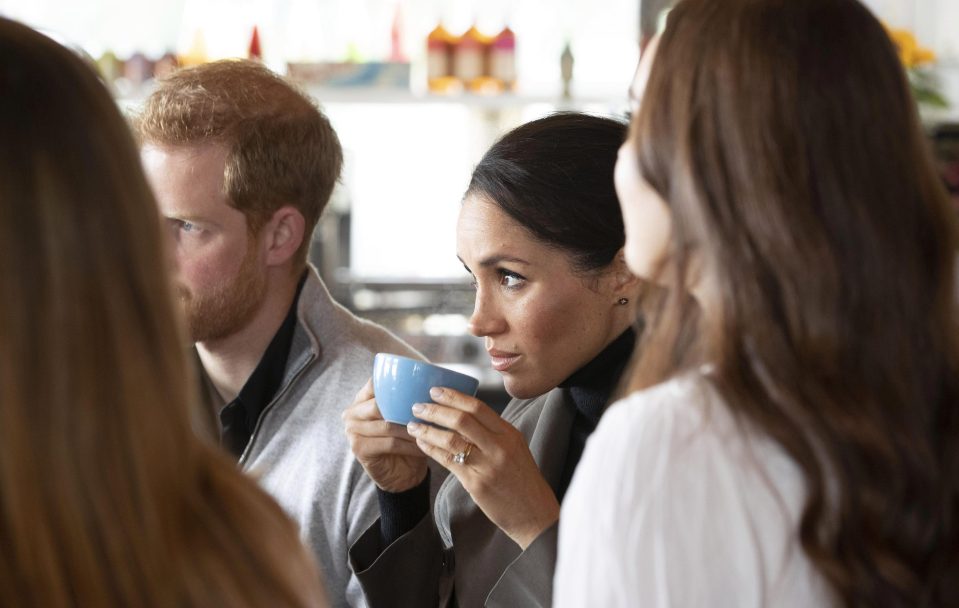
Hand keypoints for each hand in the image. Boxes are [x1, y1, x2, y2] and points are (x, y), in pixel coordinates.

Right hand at [342, 379, 427, 492]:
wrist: (402, 474)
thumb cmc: (406, 439)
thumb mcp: (406, 416)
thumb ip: (407, 399)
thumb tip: (429, 383)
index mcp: (361, 399)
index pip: (375, 383)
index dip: (397, 386)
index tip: (420, 389)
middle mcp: (352, 412)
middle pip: (379, 404)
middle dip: (406, 410)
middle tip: (428, 414)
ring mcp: (352, 431)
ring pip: (387, 425)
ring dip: (411, 429)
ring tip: (429, 431)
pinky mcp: (359, 448)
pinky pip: (389, 443)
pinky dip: (409, 445)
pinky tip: (422, 446)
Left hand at [407, 387, 559, 549]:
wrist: (533, 512)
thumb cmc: (521, 479)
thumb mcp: (514, 448)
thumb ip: (492, 432)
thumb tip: (462, 415)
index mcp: (509, 434)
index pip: (478, 407)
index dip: (453, 397)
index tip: (435, 391)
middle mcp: (499, 447)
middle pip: (462, 420)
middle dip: (435, 410)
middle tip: (417, 406)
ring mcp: (488, 466)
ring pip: (451, 440)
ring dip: (428, 430)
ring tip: (413, 425)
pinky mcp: (476, 484)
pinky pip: (448, 462)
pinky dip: (431, 450)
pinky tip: (421, 444)